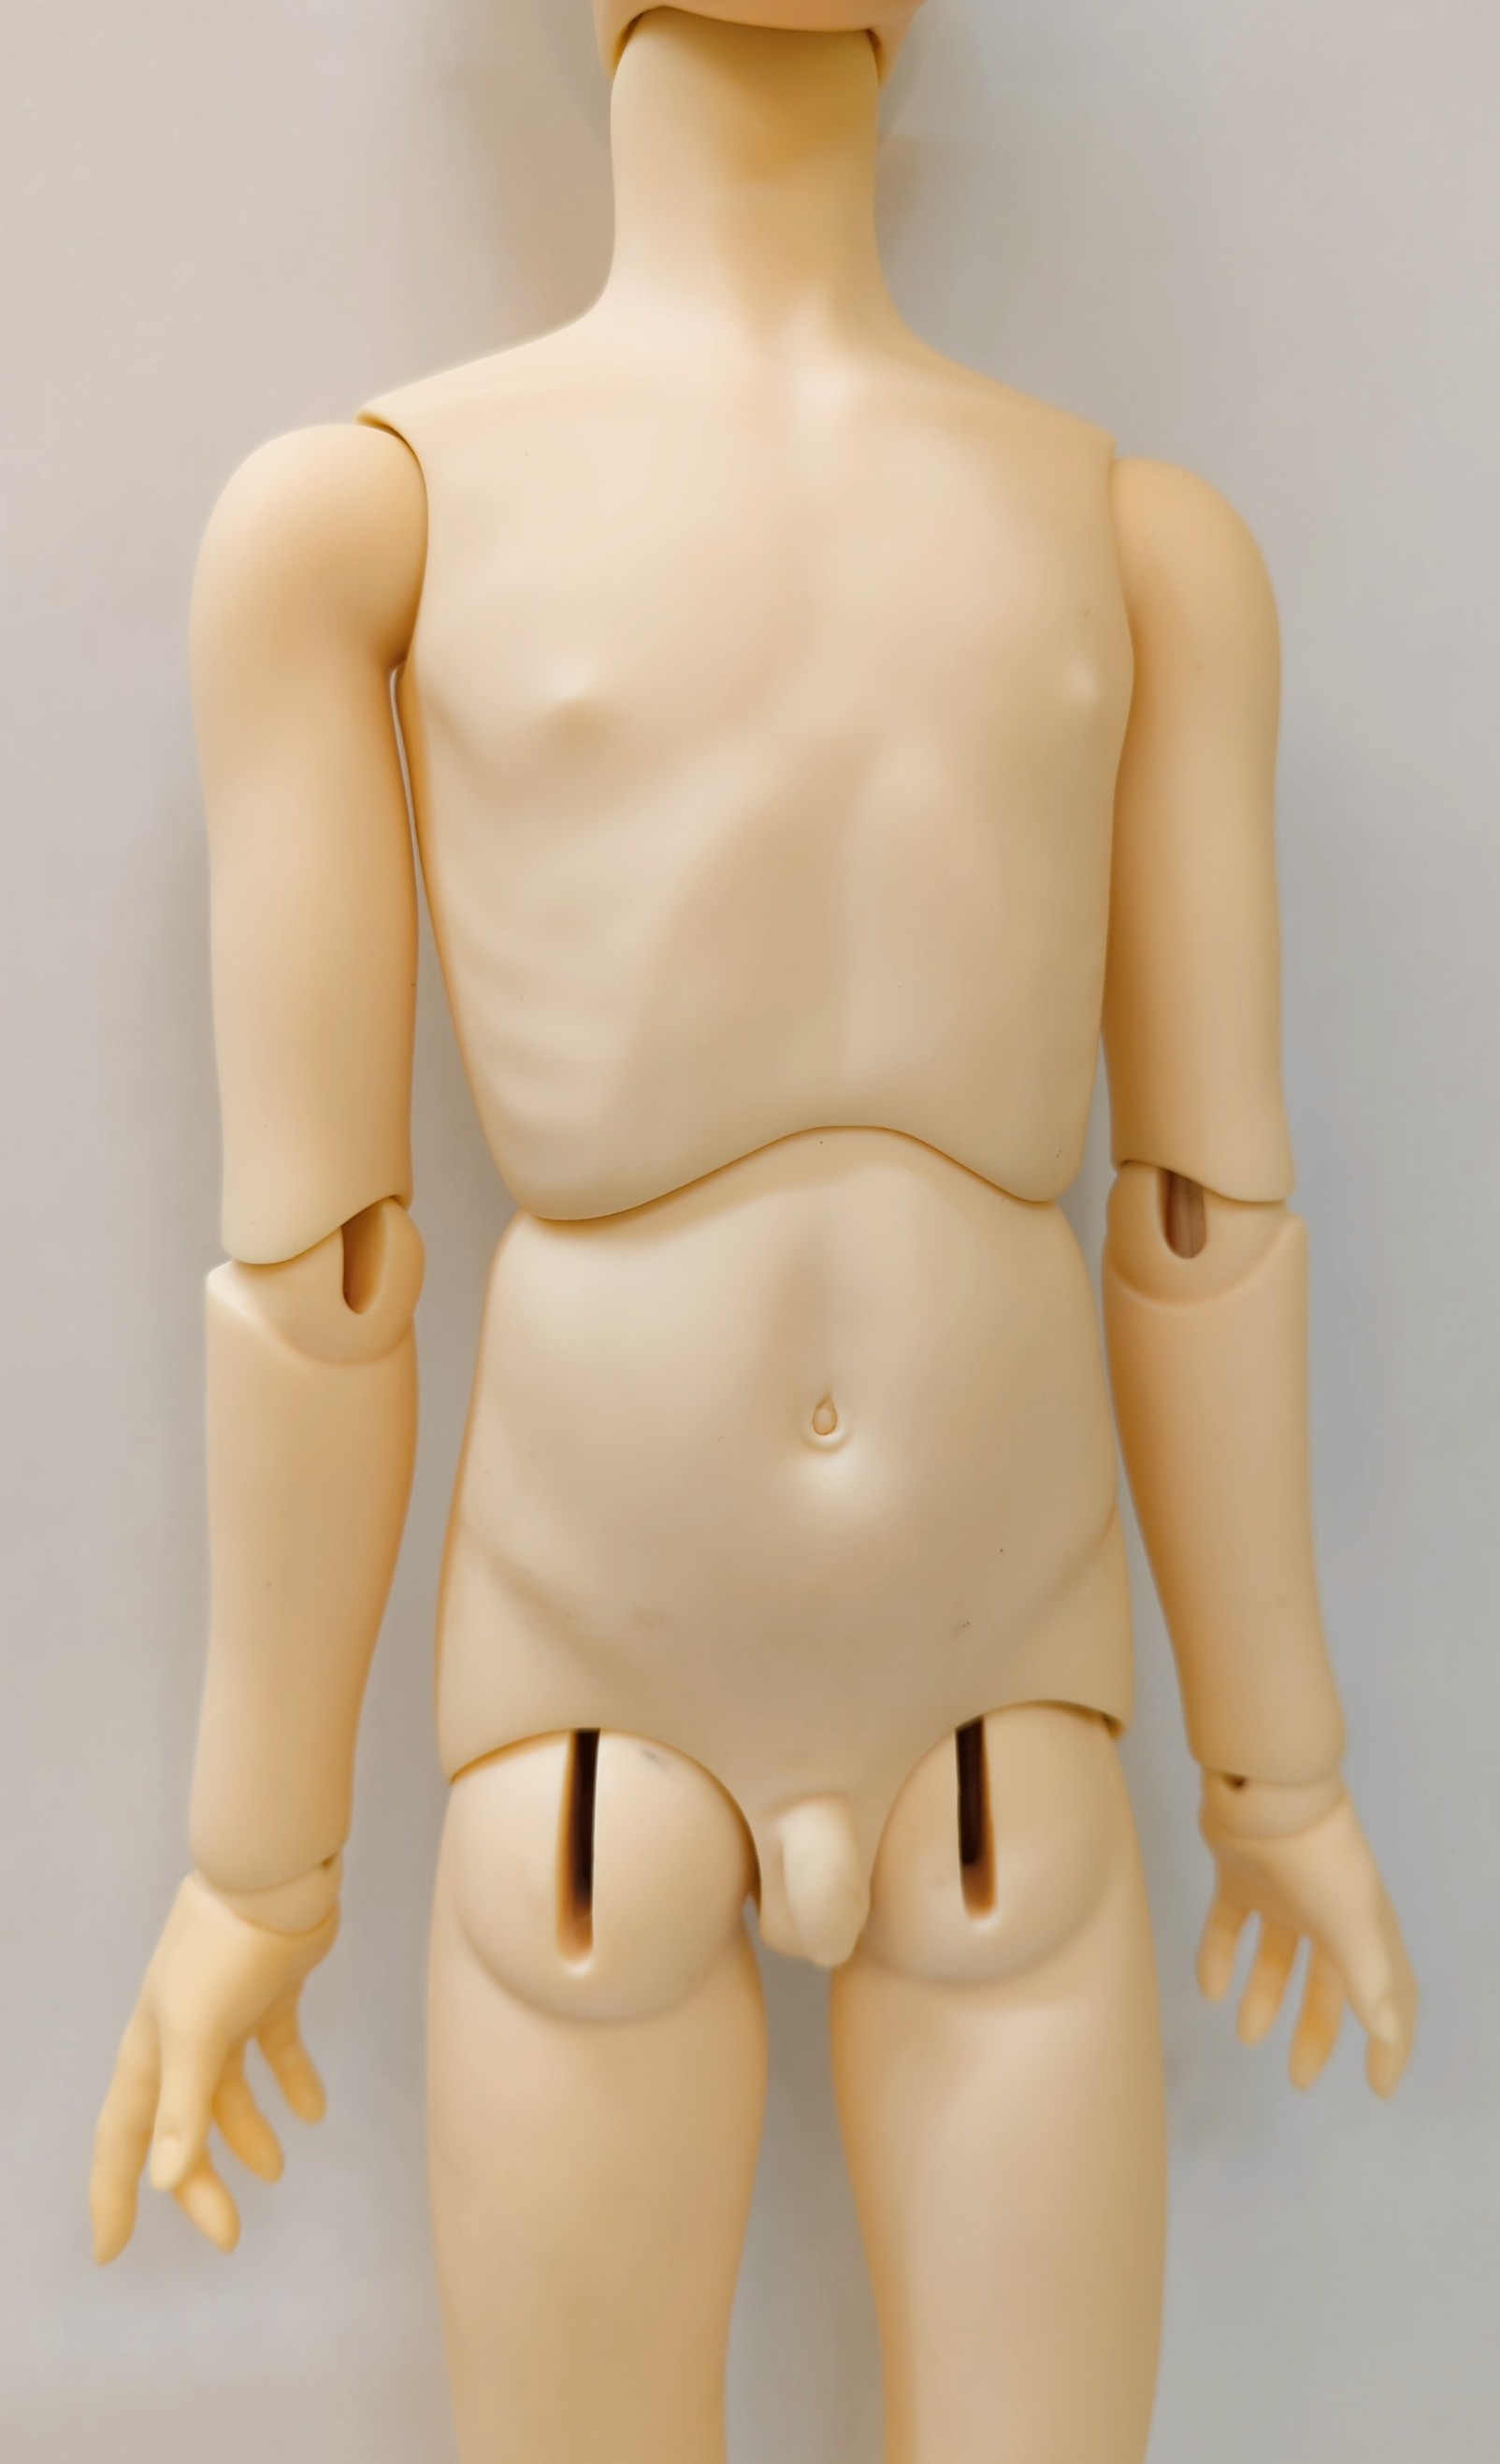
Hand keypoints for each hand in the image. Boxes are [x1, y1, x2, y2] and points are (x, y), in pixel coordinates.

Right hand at [91, 1873, 338, 2260]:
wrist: (273, 1880)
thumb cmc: (222, 1954)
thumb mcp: (197, 2033)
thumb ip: (182, 2107)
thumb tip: (162, 2180)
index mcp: (150, 2053)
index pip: (120, 2140)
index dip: (112, 2196)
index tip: (109, 2252)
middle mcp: (180, 2040)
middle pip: (178, 2129)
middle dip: (197, 2184)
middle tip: (228, 2236)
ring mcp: (226, 2015)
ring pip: (228, 2095)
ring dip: (248, 2134)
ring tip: (277, 2170)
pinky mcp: (269, 1994)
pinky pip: (277, 2051)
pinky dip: (293, 2081)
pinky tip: (315, 2111)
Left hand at [1196, 1774, 1416, 2096]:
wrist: (1265, 1794)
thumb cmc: (1320, 1859)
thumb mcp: (1351, 1923)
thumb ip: (1369, 1981)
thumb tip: (1390, 2033)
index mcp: (1363, 1928)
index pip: (1389, 1994)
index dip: (1388, 2042)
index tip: (1377, 2087)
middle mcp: (1326, 1913)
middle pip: (1326, 1985)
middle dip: (1316, 2030)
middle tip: (1300, 2078)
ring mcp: (1282, 1893)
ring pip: (1276, 1956)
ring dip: (1264, 1996)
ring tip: (1246, 2036)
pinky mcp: (1240, 1875)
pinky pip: (1229, 1925)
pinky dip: (1219, 1955)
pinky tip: (1209, 1987)